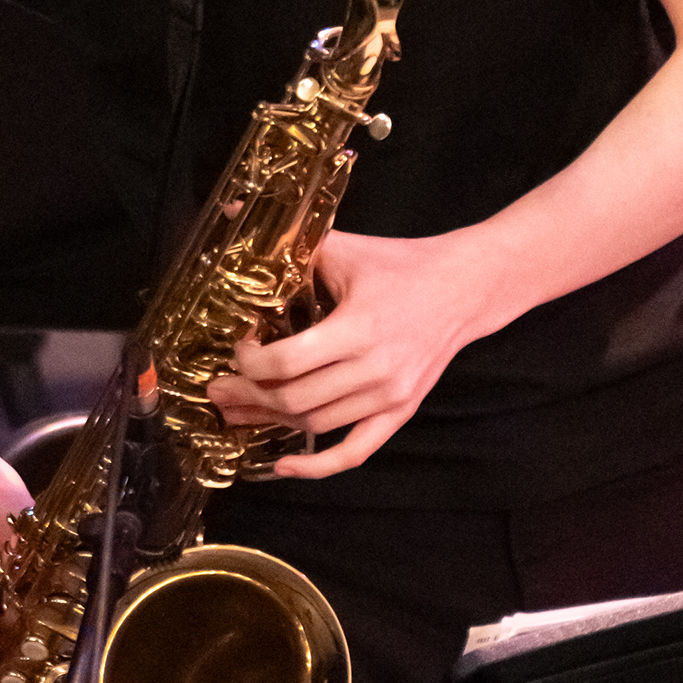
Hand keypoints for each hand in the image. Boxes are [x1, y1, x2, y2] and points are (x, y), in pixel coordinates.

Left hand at [206, 228, 490, 480]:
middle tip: (217, 389)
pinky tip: (283, 466)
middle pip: (295, 400)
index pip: (288, 361)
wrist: (464, 288)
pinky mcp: (401, 412)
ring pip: (316, 425)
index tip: (237, 347)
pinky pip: (355, 451)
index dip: (251, 361)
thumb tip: (233, 215)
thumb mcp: (347, 250)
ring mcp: (390, 396)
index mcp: (358, 327)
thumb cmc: (400, 265)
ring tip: (237, 412)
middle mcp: (374, 369)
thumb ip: (292, 241)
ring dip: (271, 422)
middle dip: (248, 396)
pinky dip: (317, 467)